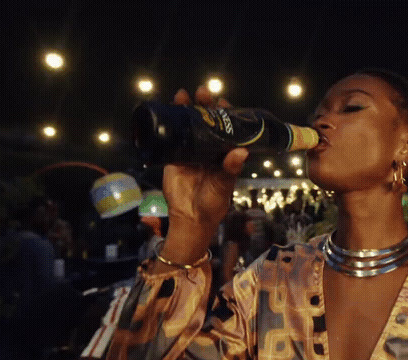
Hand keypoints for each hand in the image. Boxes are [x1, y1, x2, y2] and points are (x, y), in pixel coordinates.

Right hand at [158, 87, 247, 267]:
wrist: (190, 218)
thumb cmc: (213, 203)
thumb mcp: (224, 186)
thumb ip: (230, 170)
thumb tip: (241, 152)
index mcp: (224, 153)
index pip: (227, 128)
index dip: (225, 114)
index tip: (224, 102)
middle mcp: (208, 148)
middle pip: (207, 122)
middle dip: (205, 105)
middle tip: (204, 93)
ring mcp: (190, 150)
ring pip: (189, 125)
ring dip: (186, 108)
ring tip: (184, 95)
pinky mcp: (173, 156)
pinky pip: (170, 137)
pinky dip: (168, 123)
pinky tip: (166, 110)